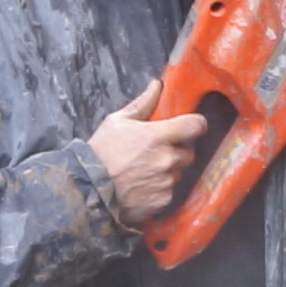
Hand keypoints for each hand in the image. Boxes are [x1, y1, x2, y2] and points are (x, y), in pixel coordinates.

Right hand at [88, 79, 207, 226]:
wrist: (88, 191)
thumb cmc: (101, 153)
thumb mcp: (116, 122)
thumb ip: (142, 104)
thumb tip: (157, 86)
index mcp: (158, 136)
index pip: (196, 126)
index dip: (195, 125)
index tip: (188, 126)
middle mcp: (167, 159)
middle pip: (189, 151)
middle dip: (177, 150)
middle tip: (156, 151)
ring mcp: (167, 181)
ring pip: (179, 172)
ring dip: (168, 170)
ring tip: (144, 170)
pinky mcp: (164, 201)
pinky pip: (170, 190)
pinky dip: (161, 188)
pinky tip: (142, 186)